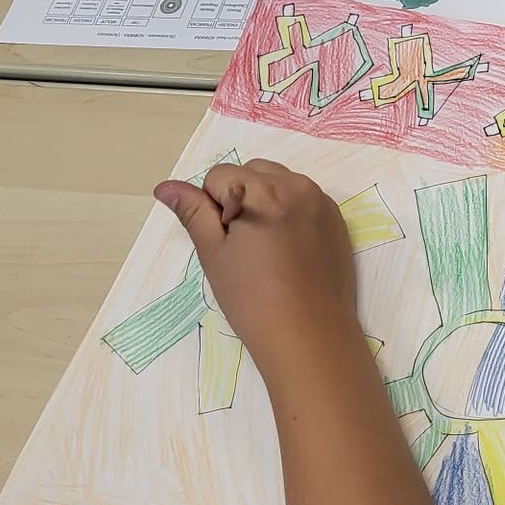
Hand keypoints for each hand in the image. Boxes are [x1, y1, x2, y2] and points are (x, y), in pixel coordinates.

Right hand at [153, 159, 358, 376]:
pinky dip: (291, 212)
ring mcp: (323, 202)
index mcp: (265, 189)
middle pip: (253, 172)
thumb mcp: (214, 253)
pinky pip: (305, 200)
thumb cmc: (253, 296)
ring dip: (265, 201)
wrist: (310, 333)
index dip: (212, 207)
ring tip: (265, 248)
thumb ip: (193, 212)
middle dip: (240, 197)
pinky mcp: (338, 220)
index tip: (226, 241)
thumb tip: (166, 186)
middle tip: (242, 244)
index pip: (219, 175)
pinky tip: (289, 250)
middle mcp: (299, 185)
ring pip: (281, 183)